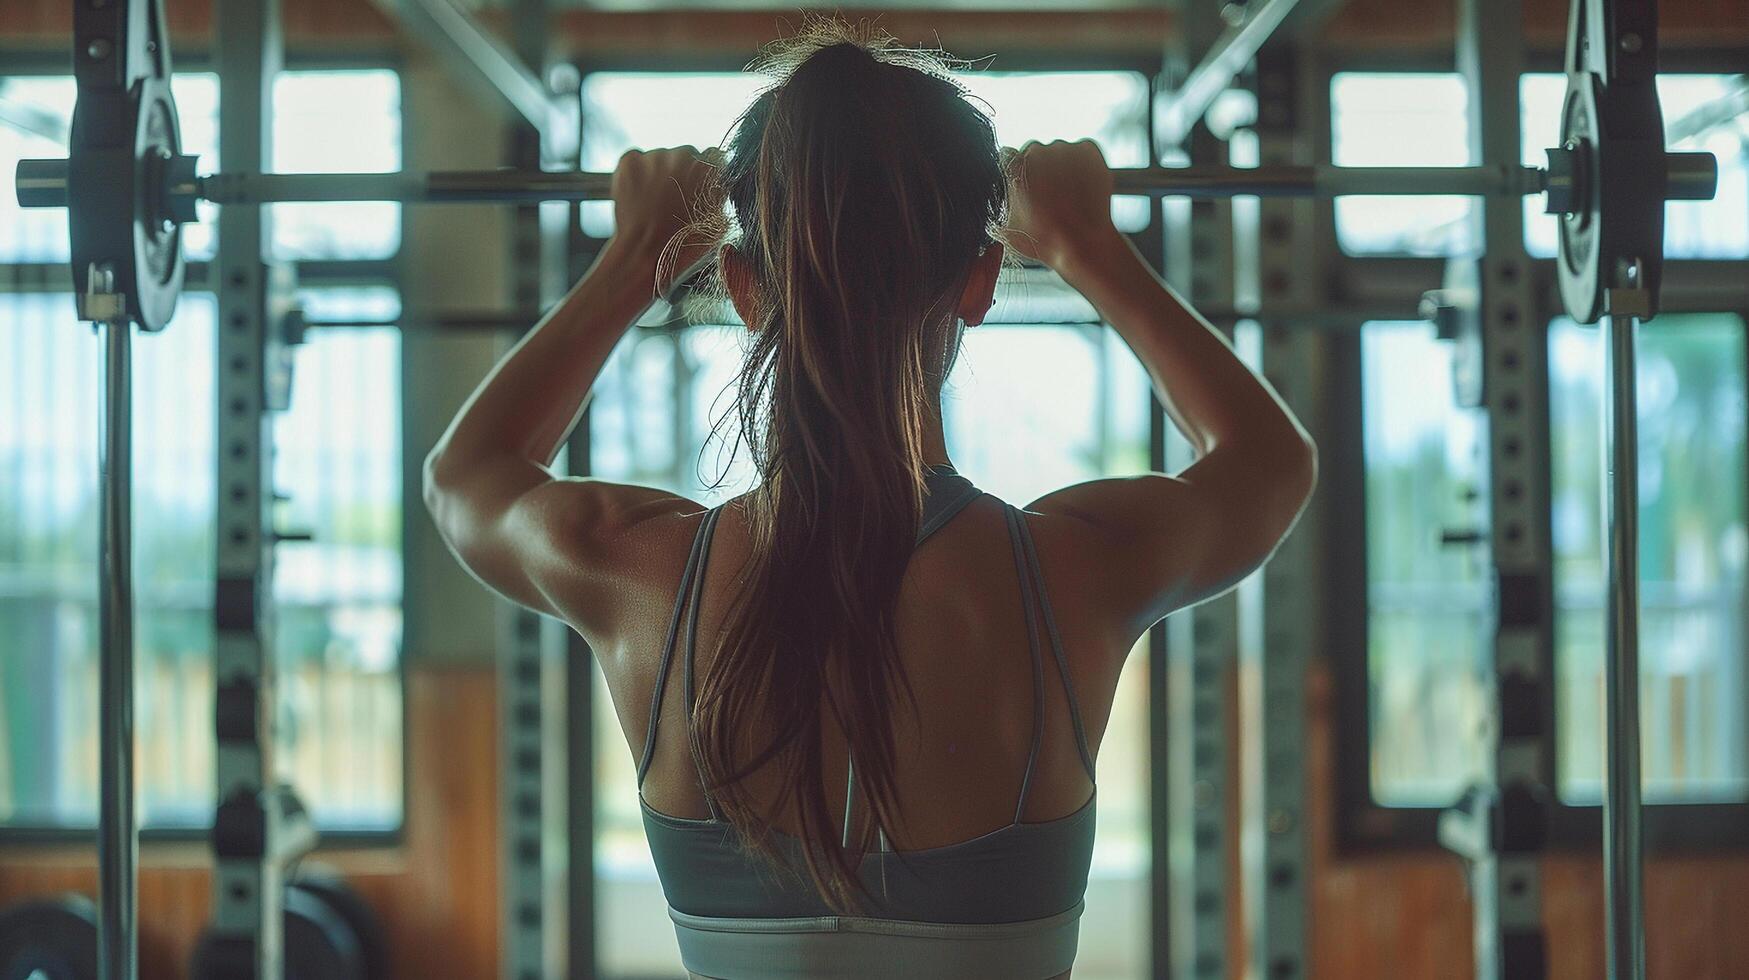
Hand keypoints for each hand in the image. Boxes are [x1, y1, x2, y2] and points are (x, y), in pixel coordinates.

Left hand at [609, 146, 725, 289]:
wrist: (643, 254)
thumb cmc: (682, 246)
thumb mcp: (718, 225)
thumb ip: (720, 197)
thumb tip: (720, 187)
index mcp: (710, 169)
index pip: (714, 157)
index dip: (705, 173)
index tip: (698, 185)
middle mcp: (684, 155)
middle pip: (686, 154)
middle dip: (681, 172)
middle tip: (674, 198)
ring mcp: (654, 156)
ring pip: (660, 157)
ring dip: (659, 172)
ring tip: (654, 201)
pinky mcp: (629, 161)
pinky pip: (636, 158)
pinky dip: (637, 172)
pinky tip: (638, 193)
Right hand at [1002, 140, 1120, 272]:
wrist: (1083, 243)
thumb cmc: (1046, 241)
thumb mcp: (1008, 230)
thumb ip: (1001, 207)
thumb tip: (1003, 203)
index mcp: (1013, 167)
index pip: (1009, 156)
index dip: (1017, 171)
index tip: (1025, 182)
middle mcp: (1037, 151)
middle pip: (1036, 152)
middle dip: (1041, 169)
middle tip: (1050, 194)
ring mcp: (1064, 148)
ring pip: (1060, 152)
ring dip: (1063, 167)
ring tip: (1070, 194)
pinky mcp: (1088, 149)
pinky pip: (1082, 150)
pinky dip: (1083, 162)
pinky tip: (1083, 185)